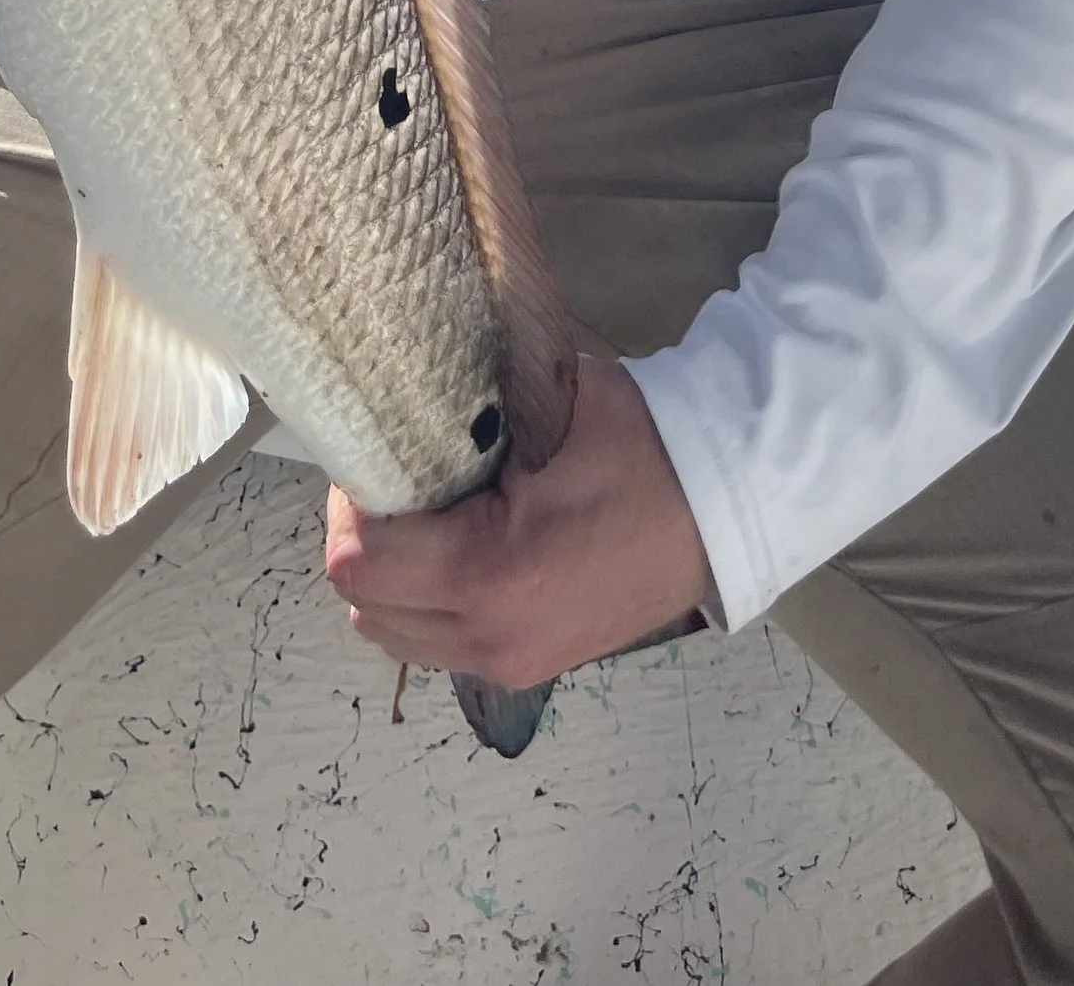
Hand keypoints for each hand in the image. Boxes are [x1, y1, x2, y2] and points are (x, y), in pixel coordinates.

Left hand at [324, 355, 711, 691]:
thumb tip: (392, 406)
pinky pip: (437, 644)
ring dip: (393, 577)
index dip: (351, 502)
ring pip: (394, 635)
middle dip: (365, 540)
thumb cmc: (638, 442)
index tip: (375, 456)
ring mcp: (511, 664)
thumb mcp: (542, 406)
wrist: (722, 505)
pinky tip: (461, 550)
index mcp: (491, 573)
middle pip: (365, 606)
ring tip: (428, 518)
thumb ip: (460, 417)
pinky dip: (427, 603)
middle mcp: (491, 637)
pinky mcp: (529, 667)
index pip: (360, 559)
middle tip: (395, 482)